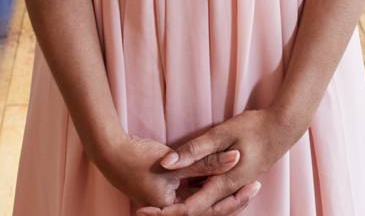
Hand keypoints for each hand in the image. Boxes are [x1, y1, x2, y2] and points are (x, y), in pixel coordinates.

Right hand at [94, 132, 240, 210]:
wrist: (109, 154)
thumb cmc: (138, 159)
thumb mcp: (176, 162)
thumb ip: (207, 162)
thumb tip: (237, 158)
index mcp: (175, 210)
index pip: (212, 209)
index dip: (234, 198)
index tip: (253, 185)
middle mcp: (173, 210)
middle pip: (209, 207)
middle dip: (232, 197)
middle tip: (254, 184)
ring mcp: (170, 202)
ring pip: (202, 199)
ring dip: (221, 191)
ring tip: (244, 179)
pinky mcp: (167, 192)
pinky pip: (193, 192)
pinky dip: (207, 185)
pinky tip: (220, 175)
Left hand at [136, 108, 300, 215]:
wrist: (284, 127)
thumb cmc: (254, 126)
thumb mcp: (221, 133)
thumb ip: (195, 150)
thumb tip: (168, 163)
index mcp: (223, 183)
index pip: (190, 208)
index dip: (166, 212)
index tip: (144, 211)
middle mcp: (229, 190)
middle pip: (196, 211)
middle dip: (170, 213)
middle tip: (144, 211)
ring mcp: (235, 186)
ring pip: (206, 206)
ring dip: (183, 206)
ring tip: (158, 205)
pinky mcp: (238, 180)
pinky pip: (214, 196)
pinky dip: (198, 198)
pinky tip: (187, 190)